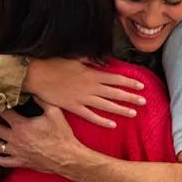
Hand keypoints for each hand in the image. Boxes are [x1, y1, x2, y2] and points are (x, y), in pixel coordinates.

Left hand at [0, 97, 84, 174]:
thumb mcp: (54, 113)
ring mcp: (16, 152)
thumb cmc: (61, 136)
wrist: (67, 158)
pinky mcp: (20, 162)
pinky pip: (3, 161)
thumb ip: (42, 101)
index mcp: (21, 125)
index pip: (4, 113)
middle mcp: (15, 139)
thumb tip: (33, 91)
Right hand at [23, 57, 145, 127]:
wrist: (37, 74)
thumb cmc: (54, 63)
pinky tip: (112, 124)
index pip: (116, 78)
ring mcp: (82, 98)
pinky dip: (102, 121)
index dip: (129, 83)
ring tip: (133, 113)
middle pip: (115, 93)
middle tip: (144, 101)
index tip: (141, 86)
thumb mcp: (75, 58)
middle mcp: (90, 87)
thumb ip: (91, 60)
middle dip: (130, 97)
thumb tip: (104, 61)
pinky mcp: (73, 107)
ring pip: (106, 106)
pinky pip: (90, 116)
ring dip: (121, 110)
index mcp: (92, 74)